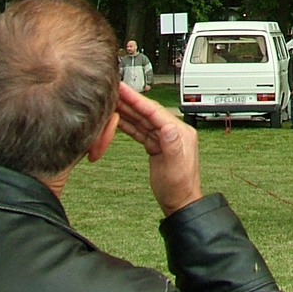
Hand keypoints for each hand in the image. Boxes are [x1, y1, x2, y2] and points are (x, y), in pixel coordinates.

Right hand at [115, 84, 201, 215]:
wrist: (180, 202)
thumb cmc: (179, 188)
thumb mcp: (175, 168)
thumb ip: (173, 147)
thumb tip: (168, 127)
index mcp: (179, 132)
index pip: (155, 112)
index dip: (138, 100)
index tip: (125, 89)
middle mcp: (173, 131)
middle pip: (148, 112)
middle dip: (130, 101)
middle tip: (114, 89)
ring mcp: (164, 138)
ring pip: (143, 120)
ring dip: (128, 110)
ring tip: (112, 100)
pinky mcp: (156, 145)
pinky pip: (141, 131)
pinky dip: (129, 124)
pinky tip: (119, 119)